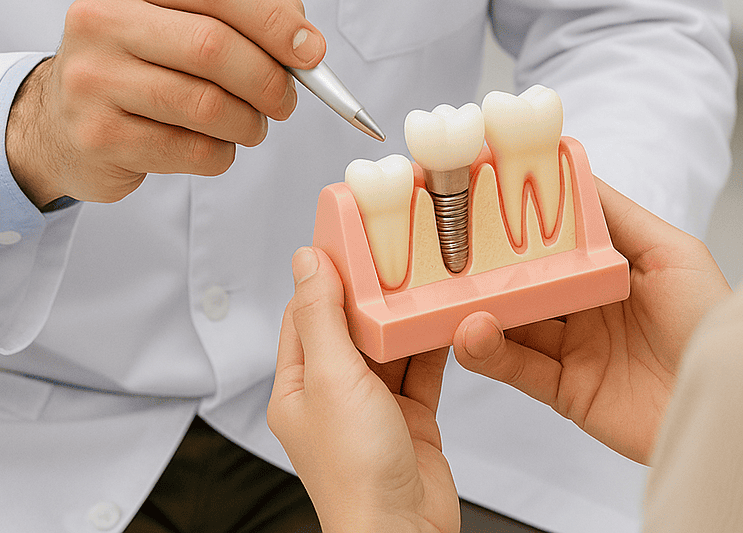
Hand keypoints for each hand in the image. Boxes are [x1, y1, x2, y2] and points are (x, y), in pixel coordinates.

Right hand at [5, 0, 325, 207]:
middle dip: (269, 79)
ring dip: (249, 122)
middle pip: (213, 46)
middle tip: (286, 99)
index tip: (311, 50)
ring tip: (253, 124)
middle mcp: (99, 19)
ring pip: (205, 105)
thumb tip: (305, 40)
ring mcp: (92, 79)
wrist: (61, 117)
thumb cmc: (142, 57)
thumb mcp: (183, 13)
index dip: (274, 20)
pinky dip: (221, 153)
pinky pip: (189, 150)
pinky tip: (216, 145)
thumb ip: (249, 11)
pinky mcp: (97, 135)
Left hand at [268, 247, 459, 532]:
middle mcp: (333, 395)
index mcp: (299, 386)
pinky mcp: (410, 417)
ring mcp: (373, 406)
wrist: (404, 532)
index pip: (305, 314)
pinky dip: (432, 343)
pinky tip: (443, 320)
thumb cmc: (356, 472)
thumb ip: (322, 316)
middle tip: (395, 254)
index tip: (349, 240)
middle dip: (373, 291)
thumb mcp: (332, 378)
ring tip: (423, 281)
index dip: (325, 276)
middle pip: (351, 325)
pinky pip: (420, 368)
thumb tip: (307, 262)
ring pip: (388, 345)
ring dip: (404, 316)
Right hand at [453, 177, 731, 463]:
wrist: (737, 404)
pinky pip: (519, 368)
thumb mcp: (672, 252)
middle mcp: (586, 303)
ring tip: (451, 293)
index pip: (552, 237)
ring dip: (479, 307)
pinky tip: (470, 333)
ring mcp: (575, 347)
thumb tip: (570, 167)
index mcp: (609, 266)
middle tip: (447, 244)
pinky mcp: (567, 390)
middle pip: (525, 278)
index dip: (517, 217)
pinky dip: (489, 352)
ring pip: (513, 322)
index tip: (479, 193)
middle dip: (487, 263)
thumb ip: (616, 215)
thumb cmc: (712, 320)